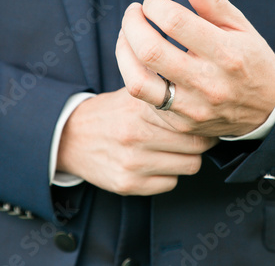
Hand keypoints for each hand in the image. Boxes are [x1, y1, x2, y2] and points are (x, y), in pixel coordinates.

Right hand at [57, 88, 217, 195]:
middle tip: (192, 137)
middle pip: (198, 145)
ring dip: (186, 159)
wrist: (70, 137)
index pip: (194, 121)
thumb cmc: (112, 113)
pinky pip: (171, 183)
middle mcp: (136, 134)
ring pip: (190, 166)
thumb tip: (202, 92)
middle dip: (200, 141)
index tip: (204, 122)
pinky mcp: (127, 184)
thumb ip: (165, 90)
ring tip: (172, 150)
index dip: (204, 123)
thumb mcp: (134, 93)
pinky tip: (156, 163)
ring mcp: (132, 162)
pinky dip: (168, 175)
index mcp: (141, 107)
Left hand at [116, 0, 274, 136]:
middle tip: (134, 14)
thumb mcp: (240, 26)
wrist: (267, 109)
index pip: (173, 21)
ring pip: (137, 82)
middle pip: (149, 49)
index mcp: (226, 52)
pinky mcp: (182, 122)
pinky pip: (145, 99)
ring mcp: (193, 107)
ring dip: (123, 52)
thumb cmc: (251, 61)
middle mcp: (208, 82)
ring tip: (128, 37)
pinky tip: (142, 62)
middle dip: (131, 23)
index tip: (154, 2)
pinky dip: (135, 74)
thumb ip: (212, 1)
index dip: (154, 4)